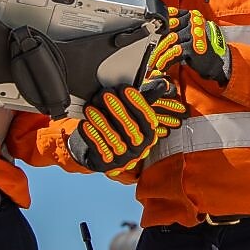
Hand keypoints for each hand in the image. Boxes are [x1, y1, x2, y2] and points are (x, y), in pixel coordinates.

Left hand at [67, 78, 186, 175]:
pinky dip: (92, 136)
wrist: (102, 154)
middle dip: (117, 108)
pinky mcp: (107, 165)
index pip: (146, 117)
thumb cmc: (119, 128)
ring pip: (113, 138)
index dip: (136, 102)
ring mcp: (123, 159)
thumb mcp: (133, 116)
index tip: (125, 88)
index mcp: (149, 135)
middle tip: (105, 94)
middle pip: (130, 127)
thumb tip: (164, 85)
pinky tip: (85, 124)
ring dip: (101, 121)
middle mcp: (139, 149)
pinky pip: (99, 150)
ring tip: (91, 107)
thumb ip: (145, 100)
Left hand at [147, 8, 231, 84]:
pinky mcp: (193, 46)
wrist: (218, 61)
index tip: (151, 32)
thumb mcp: (192, 33)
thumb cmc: (203, 47)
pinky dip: (166, 60)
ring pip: (169, 41)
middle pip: (168, 29)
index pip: (171, 16)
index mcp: (192, 16)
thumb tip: (159, 34)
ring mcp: (194, 33)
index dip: (160, 25)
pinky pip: (174, 52)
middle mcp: (193, 22)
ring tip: (154, 63)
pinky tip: (162, 66)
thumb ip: (179, 29)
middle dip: (157, 43)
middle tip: (151, 54)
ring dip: (159, 54)